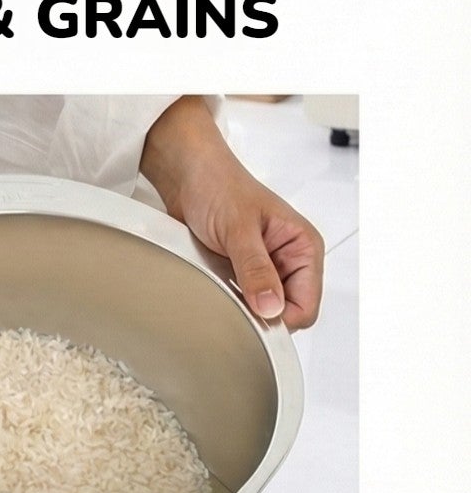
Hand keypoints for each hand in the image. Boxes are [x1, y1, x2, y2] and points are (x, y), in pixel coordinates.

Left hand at [140, 97, 324, 328]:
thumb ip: (255, 268)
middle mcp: (288, 260)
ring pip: (259, 309)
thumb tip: (271, 307)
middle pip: (283, 313)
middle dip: (258, 311)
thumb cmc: (218, 184)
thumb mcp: (238, 228)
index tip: (252, 316)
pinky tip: (211, 278)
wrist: (185, 174)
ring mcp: (264, 267)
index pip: (306, 306)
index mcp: (303, 247)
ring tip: (218, 277)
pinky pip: (238, 298)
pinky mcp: (240, 270)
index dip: (280, 318)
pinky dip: (224, 295)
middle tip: (230, 294)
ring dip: (239, 302)